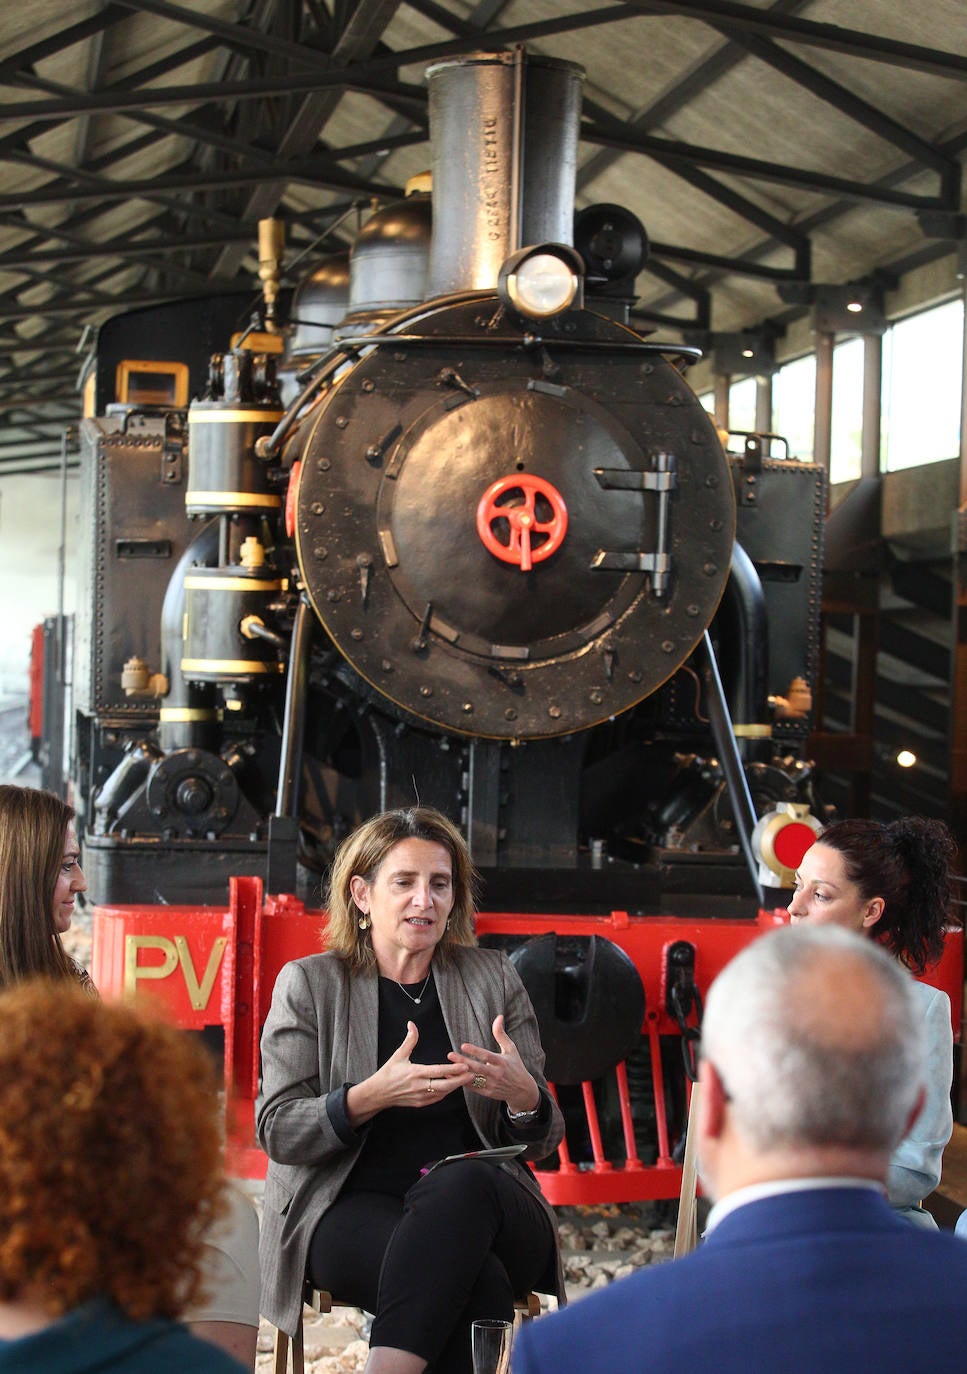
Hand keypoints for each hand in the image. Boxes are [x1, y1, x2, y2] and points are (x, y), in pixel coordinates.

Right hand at [347, 1022, 471, 1126]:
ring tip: (465, 1079)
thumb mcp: (398, 1055)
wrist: (378, 1094)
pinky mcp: (420, 1103)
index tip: (464, 1066)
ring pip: (442, 1093)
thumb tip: (412, 1024)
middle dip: (460, 1080)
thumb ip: (409, 1040)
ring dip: (454, 1086)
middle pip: (444, 1085)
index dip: (452, 1069)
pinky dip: (445, 1092)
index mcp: (415, 1073)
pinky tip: (451, 1086)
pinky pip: (437, 1098)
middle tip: (472, 1074)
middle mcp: (419, 1086)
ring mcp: (420, 1096)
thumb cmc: (388, 1073)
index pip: (438, 1071)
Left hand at [448, 1014, 539, 1113]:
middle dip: (463, 1061)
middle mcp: (497, 1074)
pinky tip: (453, 1077)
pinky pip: (473, 1088)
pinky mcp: (488, 1093)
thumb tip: (499, 1016)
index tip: (463, 1046)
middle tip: (450, 1055)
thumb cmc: (516, 1066)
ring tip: (448, 1067)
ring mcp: (492, 1085)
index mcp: (502, 1062)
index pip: (487, 1056)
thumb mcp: (511, 1049)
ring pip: (473, 1079)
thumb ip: (501, 1034)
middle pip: (477, 1068)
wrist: (522, 1090)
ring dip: (460, 1073)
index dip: (475, 1051)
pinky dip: (463, 1083)